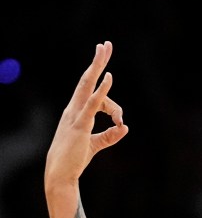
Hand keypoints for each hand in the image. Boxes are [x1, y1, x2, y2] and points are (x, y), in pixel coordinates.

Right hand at [45, 41, 127, 187]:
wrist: (61, 173)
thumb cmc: (74, 159)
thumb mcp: (95, 144)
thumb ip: (110, 136)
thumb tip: (125, 128)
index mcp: (76, 112)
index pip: (96, 96)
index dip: (113, 103)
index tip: (120, 121)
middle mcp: (73, 108)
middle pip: (86, 79)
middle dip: (97, 61)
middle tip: (104, 44)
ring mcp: (75, 114)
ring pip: (87, 85)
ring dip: (97, 66)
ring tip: (104, 49)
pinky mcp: (80, 124)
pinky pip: (92, 103)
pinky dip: (102, 90)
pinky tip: (109, 77)